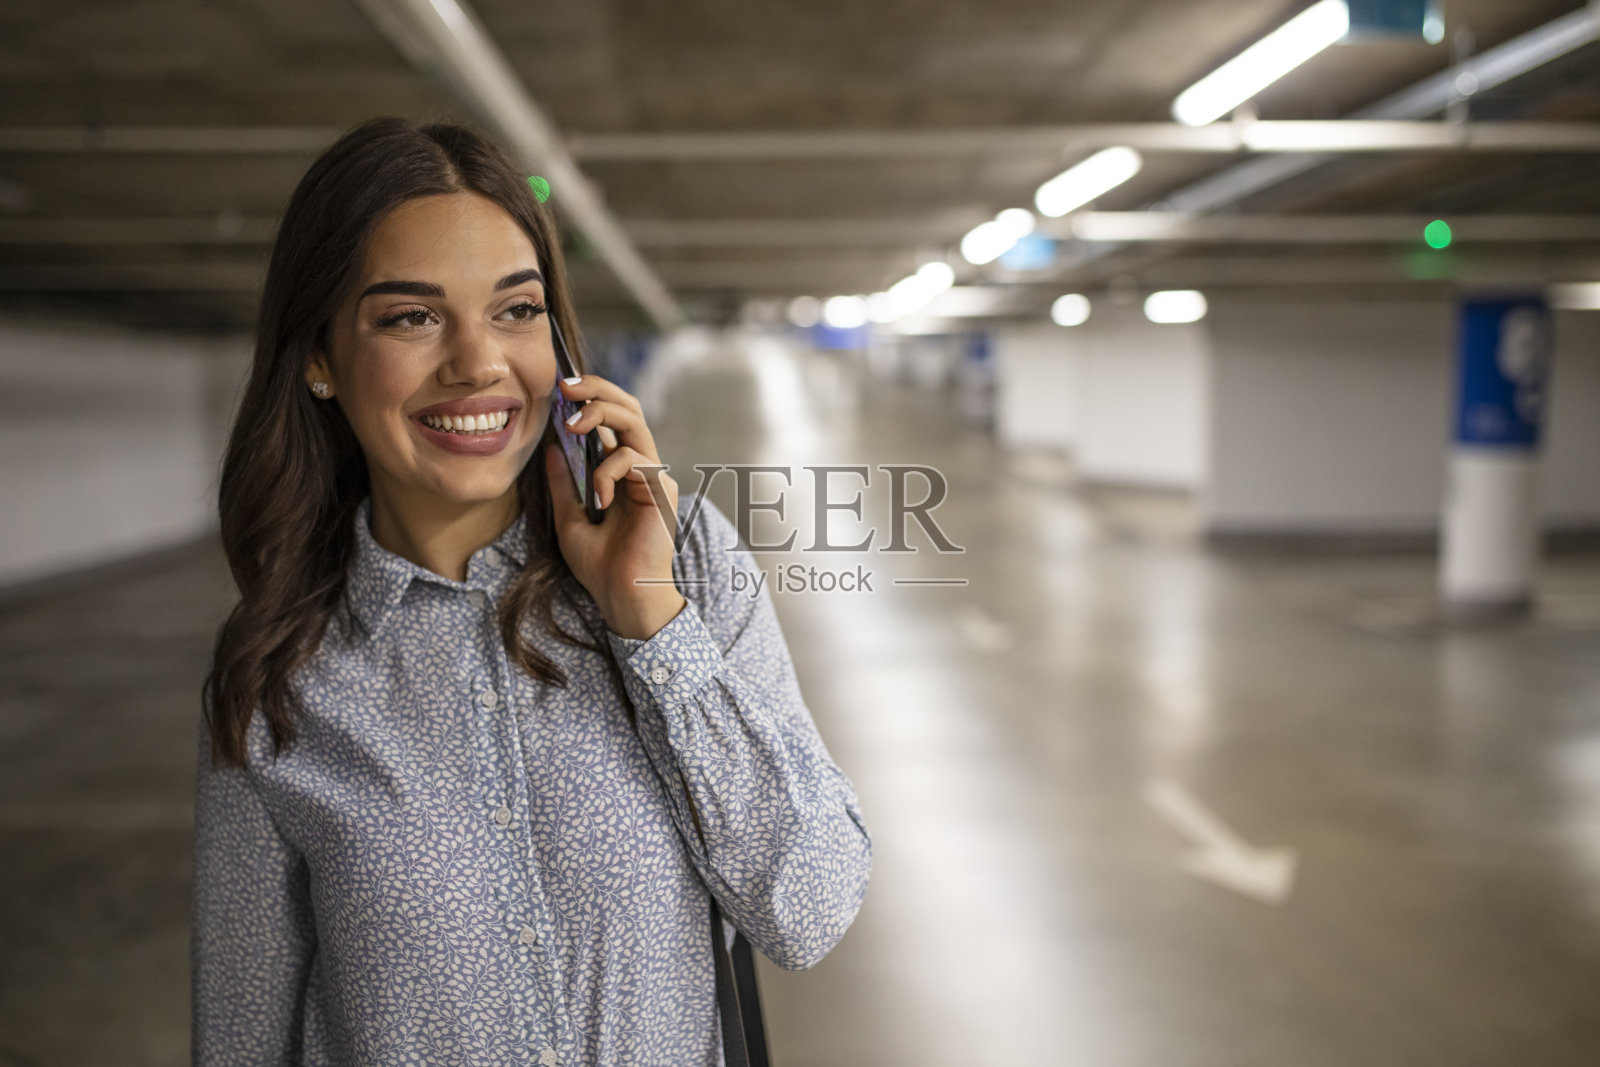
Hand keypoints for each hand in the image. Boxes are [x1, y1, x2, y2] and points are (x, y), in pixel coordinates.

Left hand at [543, 374, 685, 639]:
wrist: (622, 597)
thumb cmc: (601, 567)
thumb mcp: (568, 518)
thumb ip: (563, 484)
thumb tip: (551, 448)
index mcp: (623, 474)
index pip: (613, 420)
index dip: (589, 399)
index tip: (558, 393)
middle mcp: (643, 470)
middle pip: (629, 408)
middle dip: (597, 390)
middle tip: (565, 387)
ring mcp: (655, 478)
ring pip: (634, 423)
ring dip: (599, 414)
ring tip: (571, 424)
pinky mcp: (662, 491)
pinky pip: (634, 459)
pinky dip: (608, 472)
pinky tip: (599, 500)